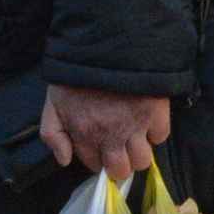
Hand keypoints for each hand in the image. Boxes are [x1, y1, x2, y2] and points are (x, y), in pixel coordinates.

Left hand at [39, 84, 171, 182]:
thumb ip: (52, 133)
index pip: (95, 165)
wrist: (107, 42)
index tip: (100, 147)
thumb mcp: (53, 102)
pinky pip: (160, 136)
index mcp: (85, 134)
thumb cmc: (76, 72)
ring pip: (143, 161)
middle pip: (121, 171)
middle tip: (120, 147)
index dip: (98, 157)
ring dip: (139, 152)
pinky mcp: (156, 112)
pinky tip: (147, 120)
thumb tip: (65, 161)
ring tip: (135, 137)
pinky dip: (155, 131)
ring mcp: (136, 125)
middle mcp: (111, 136)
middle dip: (119, 163)